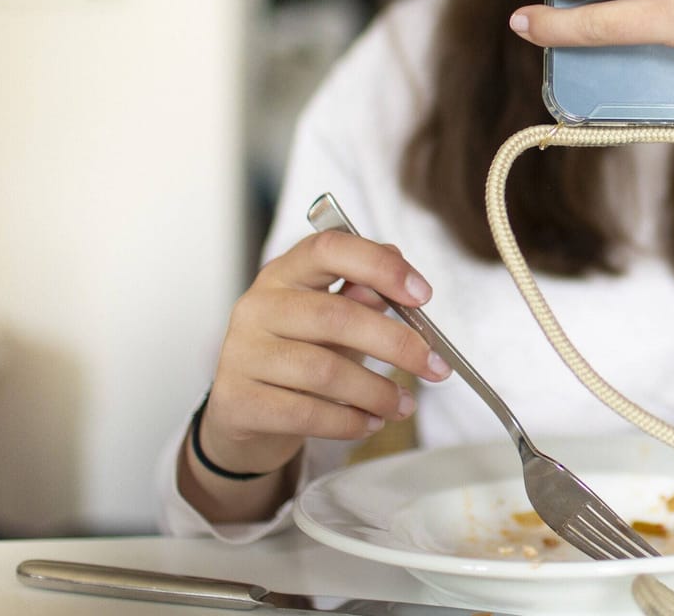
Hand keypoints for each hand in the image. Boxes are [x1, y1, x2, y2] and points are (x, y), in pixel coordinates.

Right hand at [199, 231, 451, 476]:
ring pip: (324, 371)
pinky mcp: (239, 401)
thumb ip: (363, 296)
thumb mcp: (332, 320)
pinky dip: (349, 422)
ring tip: (403, 406)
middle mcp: (257, 306)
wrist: (243, 412)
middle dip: (397, 344)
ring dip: (377, 392)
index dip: (380, 266)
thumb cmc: (298, 355)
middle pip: (336, 316)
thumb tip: (403, 278)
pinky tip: (370, 424)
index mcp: (284, 273)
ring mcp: (243, 354)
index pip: (329, 249)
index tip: (423, 295)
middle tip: (435, 367)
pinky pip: (306, 413)